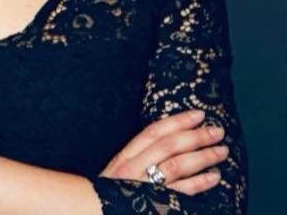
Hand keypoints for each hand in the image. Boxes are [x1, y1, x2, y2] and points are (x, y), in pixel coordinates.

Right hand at [99, 109, 227, 194]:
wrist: (97, 212)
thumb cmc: (111, 198)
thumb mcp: (118, 175)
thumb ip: (137, 160)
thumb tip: (167, 144)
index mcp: (125, 157)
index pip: (153, 131)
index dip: (177, 121)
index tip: (198, 114)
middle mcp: (133, 168)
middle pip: (168, 145)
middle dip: (195, 136)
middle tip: (217, 130)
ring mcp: (144, 186)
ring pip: (177, 165)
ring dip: (202, 156)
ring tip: (221, 151)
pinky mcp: (157, 204)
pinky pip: (182, 191)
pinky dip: (200, 182)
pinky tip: (214, 177)